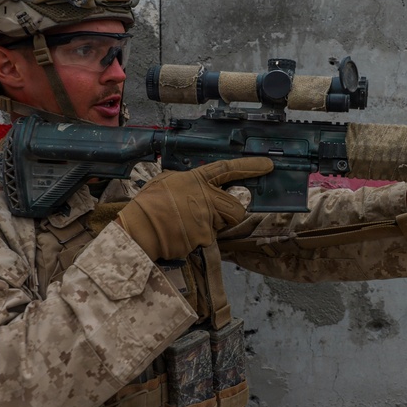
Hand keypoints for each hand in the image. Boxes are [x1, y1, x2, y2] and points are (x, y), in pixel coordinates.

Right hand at [115, 157, 273, 259]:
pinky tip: (178, 234)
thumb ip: (188, 181)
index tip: (268, 165)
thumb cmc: (149, 204)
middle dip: (231, 212)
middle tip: (212, 213)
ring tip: (183, 223)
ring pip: (220, 226)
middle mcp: (206, 199)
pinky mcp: (202, 239)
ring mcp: (206, 220)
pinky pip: (206, 240)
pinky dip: (195, 239)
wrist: (139, 228)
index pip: (228, 169)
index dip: (250, 166)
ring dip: (208, 226)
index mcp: (196, 180)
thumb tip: (197, 185)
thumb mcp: (167, 180)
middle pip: (237, 208)